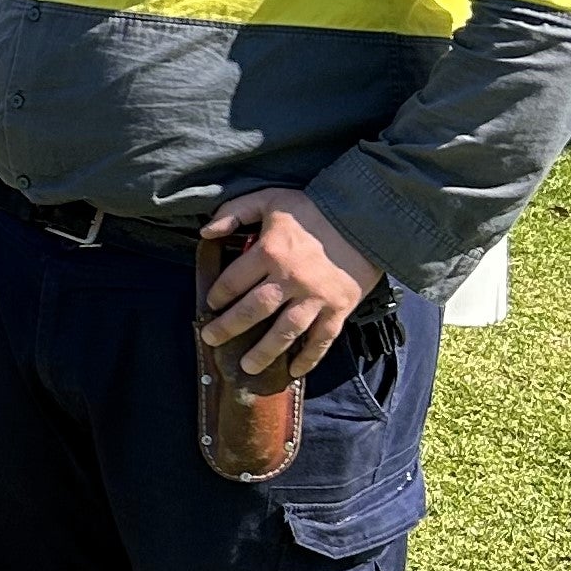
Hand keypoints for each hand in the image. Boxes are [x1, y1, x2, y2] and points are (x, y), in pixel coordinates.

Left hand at [199, 187, 382, 379]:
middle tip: (211, 339)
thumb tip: (205, 231)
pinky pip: (321, 340)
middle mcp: (290, 279)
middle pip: (253, 310)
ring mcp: (316, 298)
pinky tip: (294, 371)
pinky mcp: (338, 309)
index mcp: (270, 252)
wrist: (364, 218)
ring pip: (285, 332)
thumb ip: (234, 212)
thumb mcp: (269, 200)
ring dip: (264, 352)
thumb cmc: (313, 209)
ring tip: (248, 367)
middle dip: (229, 328)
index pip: (234, 281)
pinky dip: (309, 358)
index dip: (218, 295)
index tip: (211, 306)